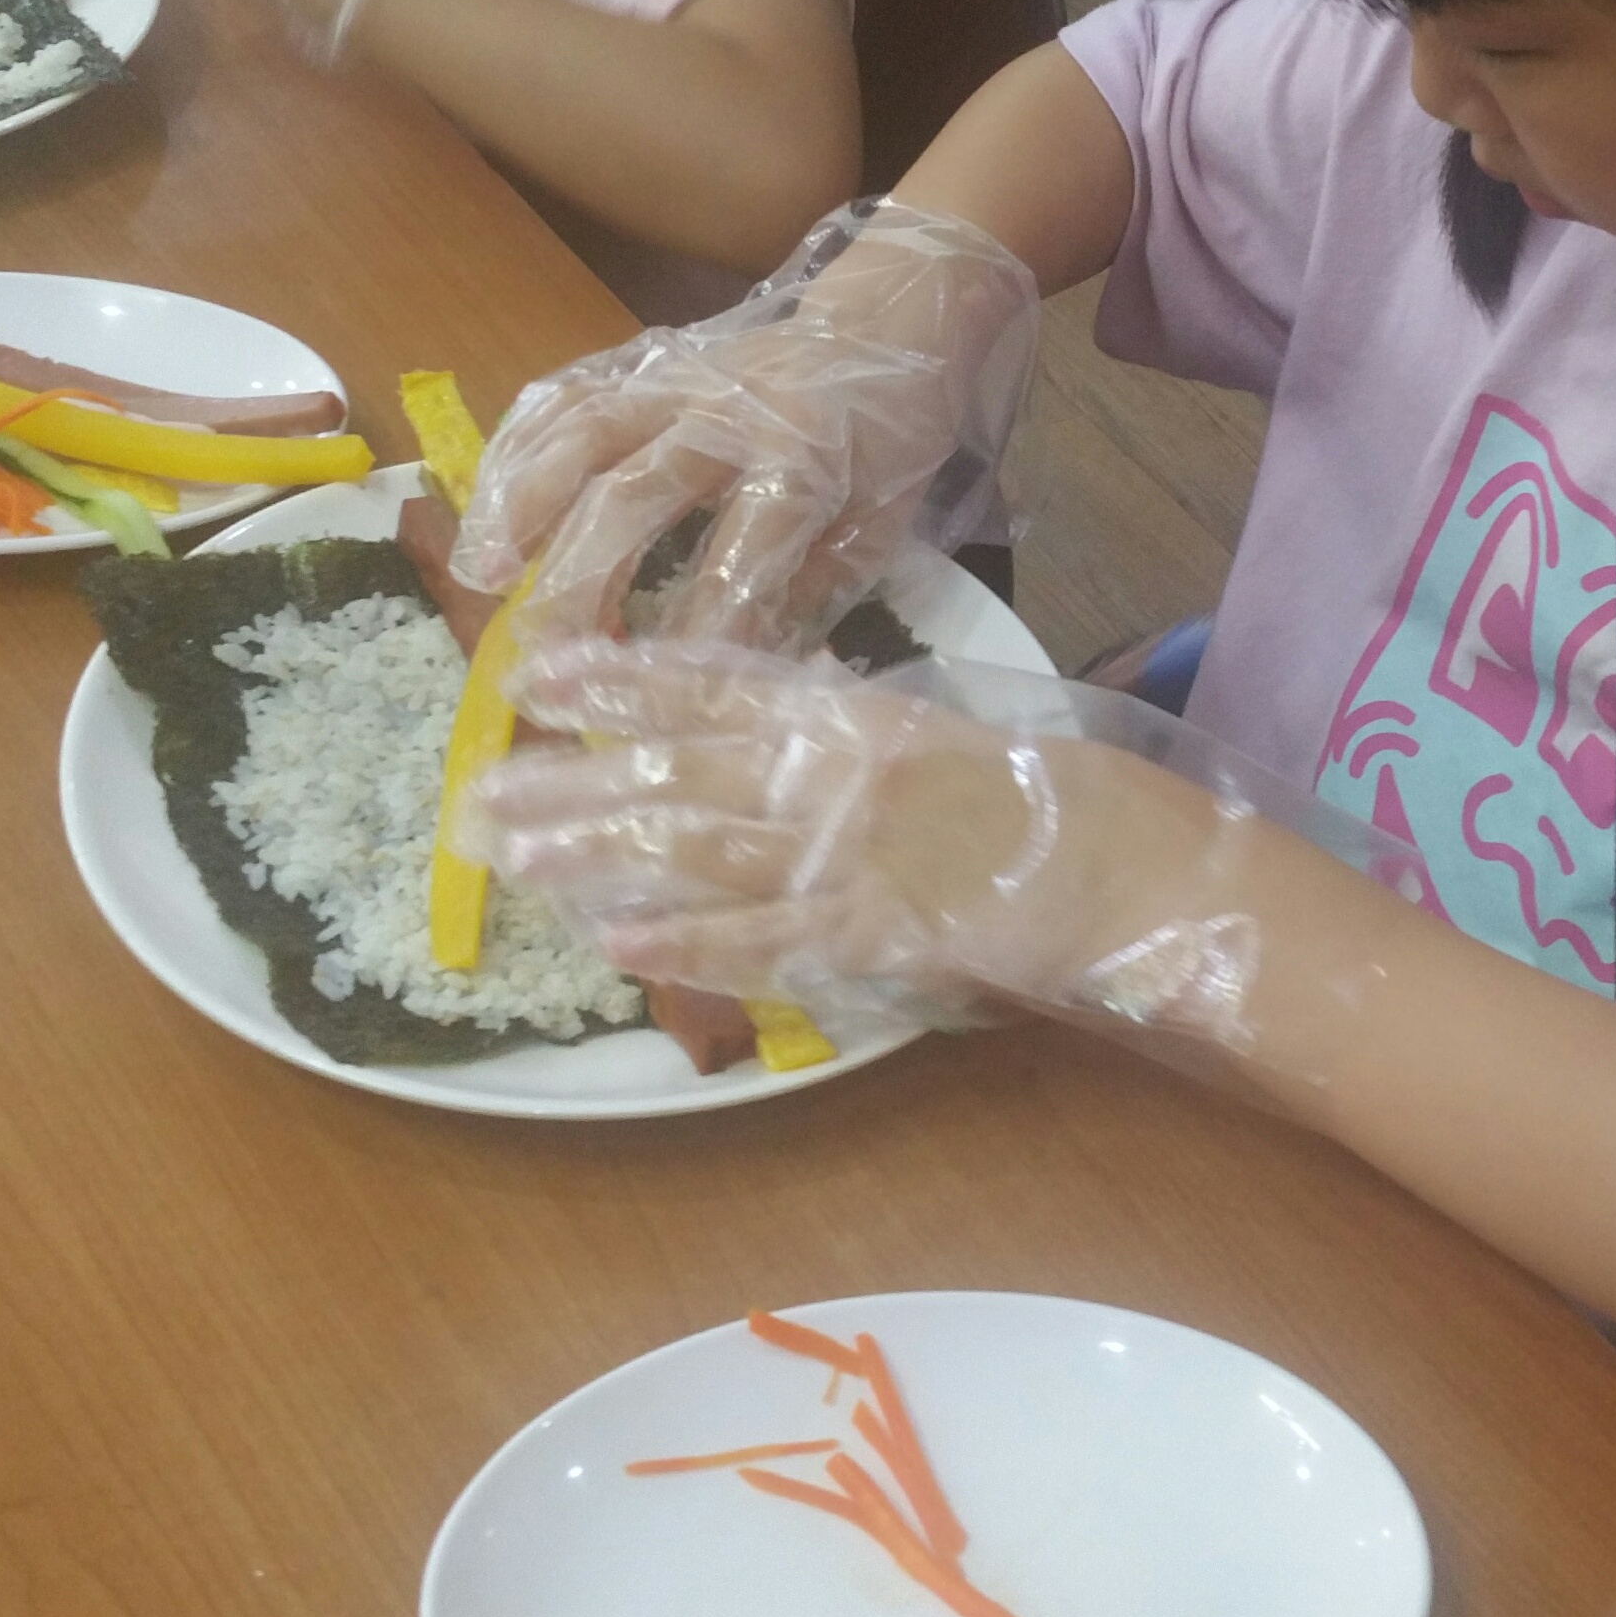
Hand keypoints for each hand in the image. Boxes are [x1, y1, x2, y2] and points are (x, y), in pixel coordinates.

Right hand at [450, 200, 1042, 649]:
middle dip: (582, 580)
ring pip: (582, 432)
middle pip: (636, 491)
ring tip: (484, 575)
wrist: (890, 317)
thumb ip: (811, 592)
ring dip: (523, 502)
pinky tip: (486, 508)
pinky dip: (518, 447)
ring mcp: (678, 376)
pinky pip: (566, 396)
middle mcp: (732, 410)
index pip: (742, 547)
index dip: (696, 623)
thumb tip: (737, 672)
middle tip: (541, 658)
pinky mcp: (645, 358)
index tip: (653, 691)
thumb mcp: (881, 523)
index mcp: (807, 455)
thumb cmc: (889, 439)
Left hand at [454, 641, 1407, 1047]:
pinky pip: (760, 937)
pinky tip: (617, 940)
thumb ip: (852, 737)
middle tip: (479, 792)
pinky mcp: (869, 930)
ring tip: (514, 857)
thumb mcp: (942, 737)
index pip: (712, 687)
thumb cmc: (1050, 798)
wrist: (1136, 862)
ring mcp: (848, 853)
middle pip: (677, 772)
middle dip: (573, 783)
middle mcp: (833, 773)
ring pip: (697, 848)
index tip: (538, 676)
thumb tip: (769, 725)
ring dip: (597, 853)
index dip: (620, 683)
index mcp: (855, 715)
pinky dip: (687, 938)